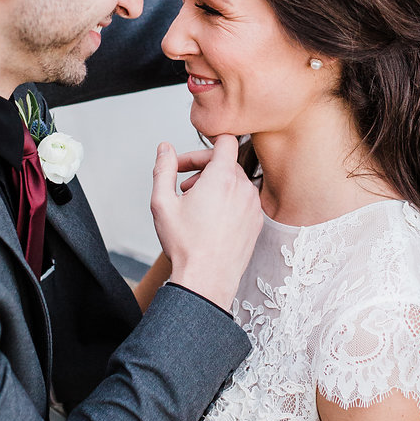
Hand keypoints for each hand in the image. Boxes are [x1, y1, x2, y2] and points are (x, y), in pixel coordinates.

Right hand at [151, 135, 261, 309]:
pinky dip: (229, 201)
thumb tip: (165, 149)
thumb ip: (163, 169)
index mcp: (222, 178)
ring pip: (236, 181)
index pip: (226, 140)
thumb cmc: (186, 245)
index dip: (205, 144)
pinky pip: (243, 200)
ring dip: (215, 185)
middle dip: (203, 168)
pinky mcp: (257, 221)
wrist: (207, 280)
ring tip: (195, 205)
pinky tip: (211, 218)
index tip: (191, 160)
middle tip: (183, 186)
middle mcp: (243, 188)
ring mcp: (253, 206)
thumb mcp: (163, 203)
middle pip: (227, 162)